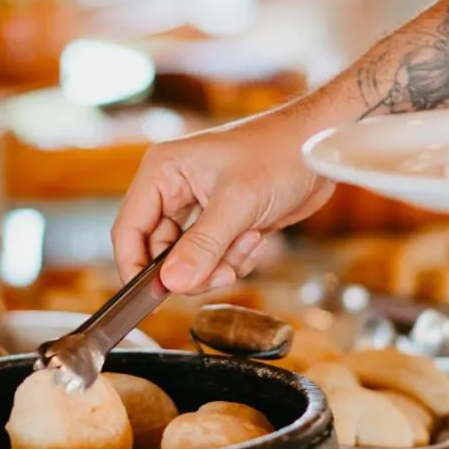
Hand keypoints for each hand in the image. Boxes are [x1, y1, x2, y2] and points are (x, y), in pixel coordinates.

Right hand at [112, 103, 334, 293]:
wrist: (320, 151)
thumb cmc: (279, 154)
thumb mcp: (238, 202)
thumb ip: (202, 245)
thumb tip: (172, 282)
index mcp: (163, 172)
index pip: (129, 228)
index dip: (135, 266)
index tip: (151, 298)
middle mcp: (173, 189)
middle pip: (158, 251)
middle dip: (191, 268)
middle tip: (221, 272)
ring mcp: (198, 207)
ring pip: (189, 260)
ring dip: (219, 263)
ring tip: (248, 239)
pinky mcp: (221, 222)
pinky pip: (214, 259)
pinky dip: (235, 259)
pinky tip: (256, 236)